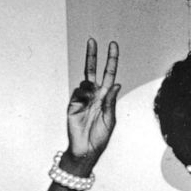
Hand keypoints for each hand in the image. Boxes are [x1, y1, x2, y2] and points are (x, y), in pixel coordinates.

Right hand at [66, 38, 120, 163]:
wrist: (85, 149)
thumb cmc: (100, 137)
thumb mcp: (110, 119)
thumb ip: (111, 102)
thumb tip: (117, 83)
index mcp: (106, 97)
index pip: (109, 75)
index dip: (111, 60)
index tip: (113, 45)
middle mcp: (94, 95)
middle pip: (92, 70)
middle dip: (93, 56)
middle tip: (93, 40)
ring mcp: (83, 98)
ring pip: (85, 81)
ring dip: (90, 87)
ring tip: (93, 101)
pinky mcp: (73, 103)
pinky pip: (78, 92)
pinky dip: (83, 94)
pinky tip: (85, 104)